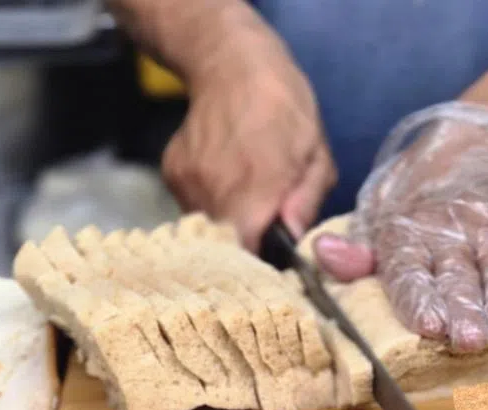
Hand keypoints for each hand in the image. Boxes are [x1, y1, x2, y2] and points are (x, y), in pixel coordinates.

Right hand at [161, 33, 335, 250]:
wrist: (230, 63)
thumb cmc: (285, 106)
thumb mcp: (316, 153)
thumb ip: (306, 202)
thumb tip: (293, 240)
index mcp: (254, 191)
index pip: (248, 257)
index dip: (262, 268)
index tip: (275, 264)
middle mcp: (214, 193)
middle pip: (226, 247)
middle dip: (248, 247)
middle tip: (266, 232)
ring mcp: (188, 185)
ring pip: (209, 228)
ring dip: (230, 223)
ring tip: (248, 197)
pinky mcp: (172, 175)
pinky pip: (193, 206)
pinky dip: (212, 203)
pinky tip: (227, 178)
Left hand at [314, 103, 487, 352]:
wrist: (477, 137)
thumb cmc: (419, 195)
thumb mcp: (377, 214)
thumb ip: (356, 250)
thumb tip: (323, 253)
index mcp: (407, 237)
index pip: (409, 274)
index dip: (419, 299)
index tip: (428, 325)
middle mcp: (449, 232)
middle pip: (456, 277)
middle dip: (464, 308)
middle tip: (469, 339)